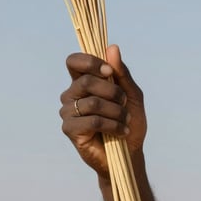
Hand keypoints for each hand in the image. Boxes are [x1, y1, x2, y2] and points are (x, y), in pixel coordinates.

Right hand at [59, 45, 145, 174]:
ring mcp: (68, 112)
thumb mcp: (132, 95)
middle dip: (113, 92)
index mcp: (83, 82)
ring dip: (117, 112)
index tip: (109, 72)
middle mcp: (71, 94)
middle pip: (86, 81)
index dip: (90, 62)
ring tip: (125, 121)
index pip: (74, 61)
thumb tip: (112, 48)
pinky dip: (113, 126)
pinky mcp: (70, 130)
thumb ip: (122, 73)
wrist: (130, 152)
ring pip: (92, 103)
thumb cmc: (129, 121)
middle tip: (125, 103)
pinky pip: (93, 121)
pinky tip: (121, 132)